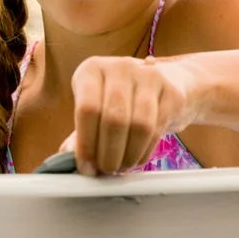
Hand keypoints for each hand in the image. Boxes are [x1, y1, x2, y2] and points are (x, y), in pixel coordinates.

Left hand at [68, 55, 198, 175]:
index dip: (86, 144)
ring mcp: (149, 77)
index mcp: (93, 69)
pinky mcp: (172, 92)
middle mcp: (121, 67)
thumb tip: (67, 158)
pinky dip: (144, 152)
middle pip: (114, 119)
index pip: (87, 109)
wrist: (168, 82)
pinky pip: (157, 130)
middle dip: (108, 154)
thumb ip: (81, 132)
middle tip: (106, 170)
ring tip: (121, 166)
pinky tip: (136, 158)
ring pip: (139, 126)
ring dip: (128, 155)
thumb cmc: (123, 100)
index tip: (86, 166)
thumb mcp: (97, 107)